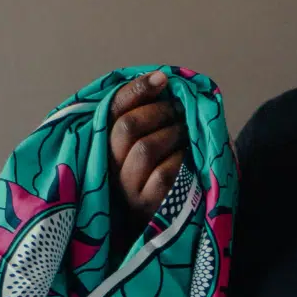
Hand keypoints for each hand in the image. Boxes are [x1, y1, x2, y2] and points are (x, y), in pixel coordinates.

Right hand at [109, 71, 188, 224]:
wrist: (176, 218)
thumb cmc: (169, 170)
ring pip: (144, 149)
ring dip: (171, 134)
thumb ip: (152, 113)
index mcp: (109, 143)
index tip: (162, 79)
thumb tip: (162, 79)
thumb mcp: (157, 138)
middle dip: (158, 113)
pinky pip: (164, 173)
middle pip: (126, 128)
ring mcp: (128, 188)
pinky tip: (188, 160)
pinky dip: (180, 160)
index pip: (113, 110)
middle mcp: (111, 166)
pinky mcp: (147, 205)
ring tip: (185, 134)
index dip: (136, 90)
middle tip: (178, 112)